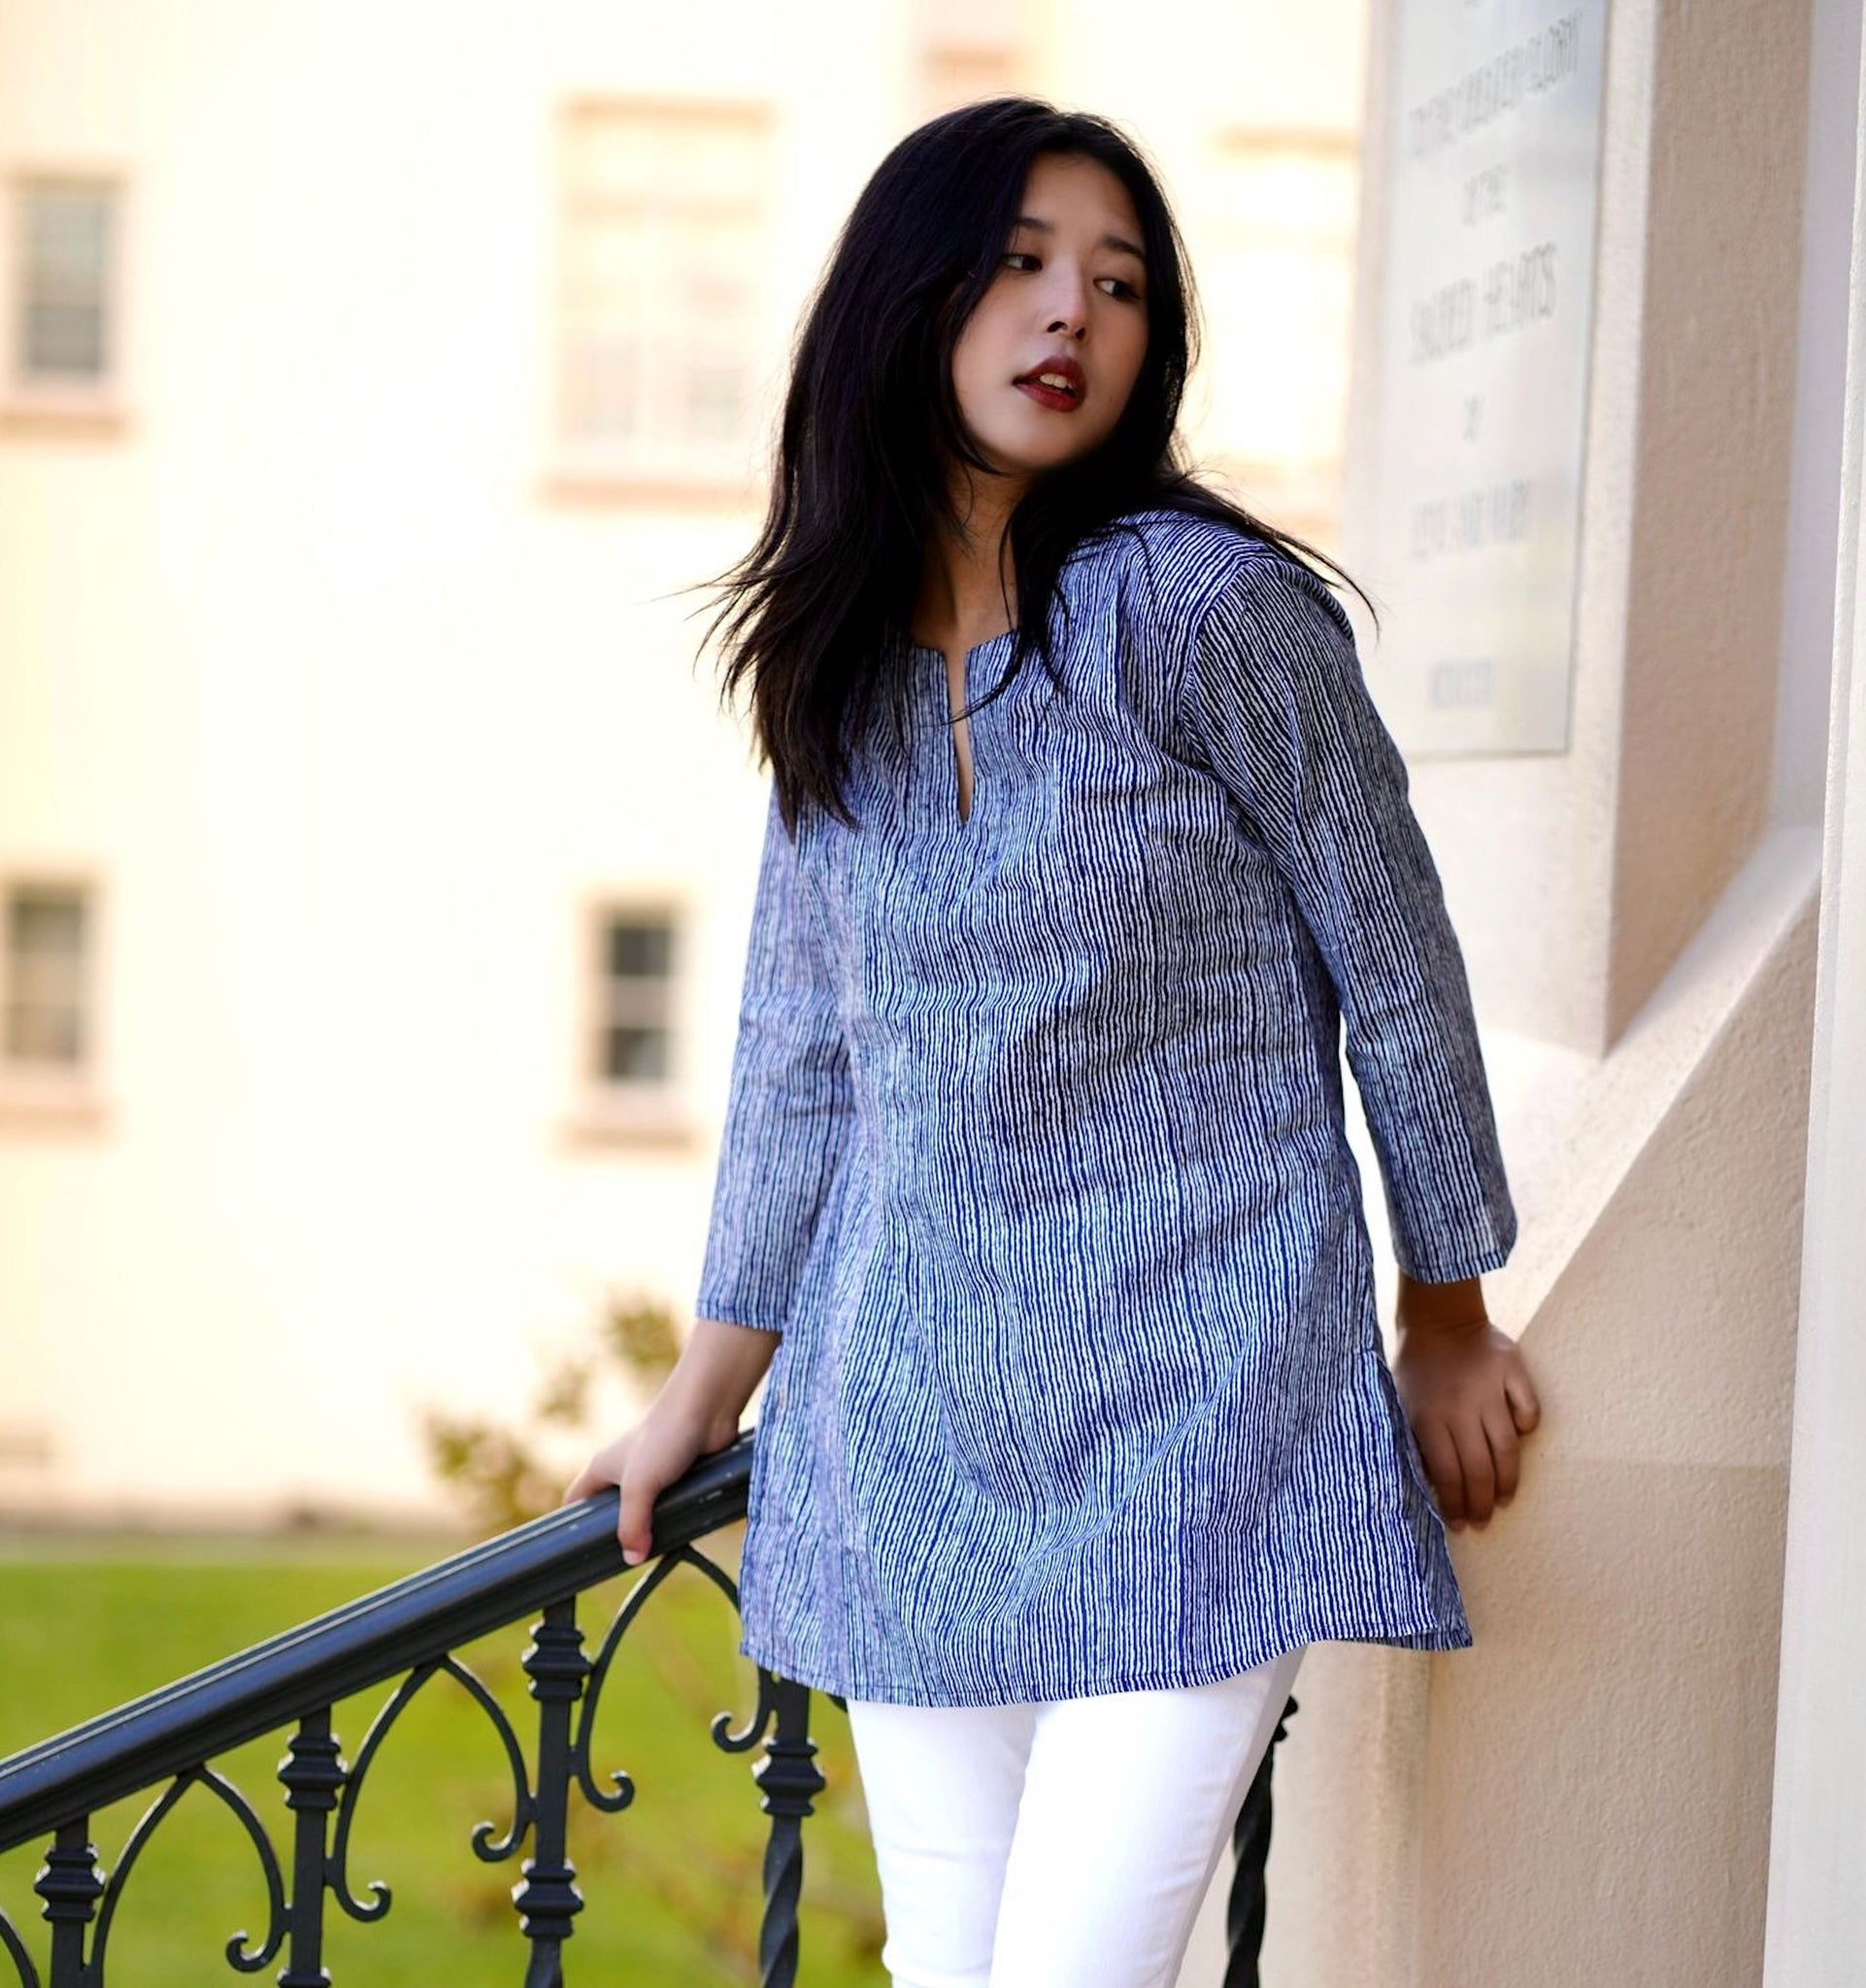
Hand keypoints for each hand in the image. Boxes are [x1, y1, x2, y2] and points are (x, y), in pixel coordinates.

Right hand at [564, 1393, 741, 1565]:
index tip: (579, 1552)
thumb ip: (632, 1524)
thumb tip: (632, 1558)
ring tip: (657, 1549)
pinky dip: (674, 1516)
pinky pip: (670, 1504)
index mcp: (601, 1469)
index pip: (575, 1502)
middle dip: (617, 1534)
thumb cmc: (664, 1437)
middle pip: (610, 1512)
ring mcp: (651, 1473)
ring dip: (650, 1528)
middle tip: (624, 1560)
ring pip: (644, 1511)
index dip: (572, 1526)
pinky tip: (683, 1528)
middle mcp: (623, 1470)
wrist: (706, 1409)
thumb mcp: (639, 1486)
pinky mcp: (678, 1475)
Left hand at [1392, 1314, 1540, 1530]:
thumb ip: (1417, 1439)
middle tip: (1483, 1521)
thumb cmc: (1416, 1364)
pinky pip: (1528, 1411)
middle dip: (1482, 1503)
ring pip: (1506, 1448)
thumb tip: (1433, 1484)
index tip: (1458, 1524)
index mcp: (1428, 1416)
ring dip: (1507, 1480)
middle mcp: (1461, 1407)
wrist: (1437, 1316)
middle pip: (1479, 1469)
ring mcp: (1489, 1390)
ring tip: (1503, 1499)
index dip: (1454, 1504)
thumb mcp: (1402, 1402)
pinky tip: (1519, 1440)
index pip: (1446, 1474)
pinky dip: (1526, 1427)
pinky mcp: (1512, 1371)